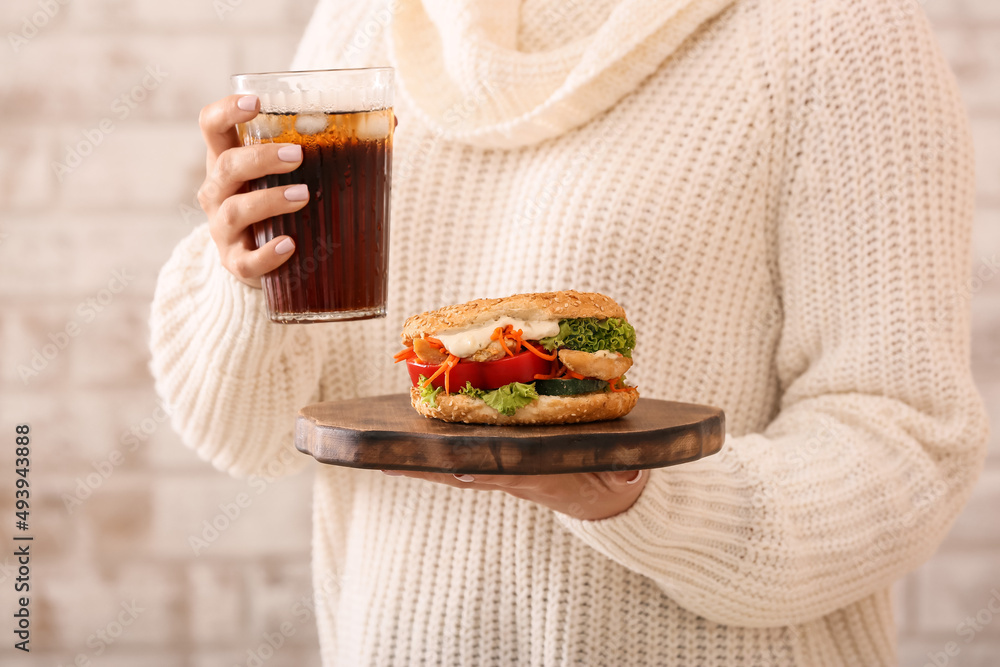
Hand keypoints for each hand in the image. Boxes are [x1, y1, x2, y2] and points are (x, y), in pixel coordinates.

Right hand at [197, 94, 308, 287]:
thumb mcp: (290, 173)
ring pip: (235, 211)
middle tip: (297, 156)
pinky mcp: (235, 262)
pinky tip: (289, 245)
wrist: (262, 259)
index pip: (212, 126)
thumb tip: (387, 122)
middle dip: (260, 159)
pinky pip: (246, 260)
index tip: (256, 102)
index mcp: (227, 159)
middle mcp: (217, 191)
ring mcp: (223, 229)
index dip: (227, 110)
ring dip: (269, 200)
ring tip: (303, 196)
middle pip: (226, 166)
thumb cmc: (281, 203)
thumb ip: (327, 147)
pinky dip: (267, 254)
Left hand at [381, 469, 647, 520]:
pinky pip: (460, 457)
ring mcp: (502, 470)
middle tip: (383, 461)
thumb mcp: (622, 477)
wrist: (605, 500)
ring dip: (418, 460)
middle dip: (424, 467)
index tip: (451, 467)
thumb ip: (625, 473)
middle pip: (460, 471)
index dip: (475, 469)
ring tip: (379, 452)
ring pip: (453, 465)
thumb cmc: (612, 479)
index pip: (501, 472)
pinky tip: (406, 442)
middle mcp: (511, 474)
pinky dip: (432, 451)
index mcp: (539, 476)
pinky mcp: (498, 462)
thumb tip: (631, 469)